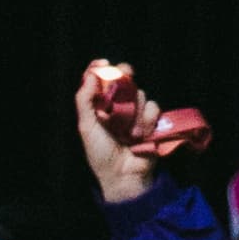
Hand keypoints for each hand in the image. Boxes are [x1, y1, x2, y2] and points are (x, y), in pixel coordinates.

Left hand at [75, 56, 207, 205]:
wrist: (123, 176)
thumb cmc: (100, 154)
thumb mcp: (86, 127)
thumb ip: (85, 100)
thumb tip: (90, 74)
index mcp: (99, 106)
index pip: (100, 79)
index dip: (101, 68)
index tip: (104, 63)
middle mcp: (118, 106)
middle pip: (124, 79)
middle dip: (125, 74)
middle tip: (126, 73)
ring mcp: (135, 113)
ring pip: (139, 93)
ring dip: (134, 111)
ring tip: (129, 133)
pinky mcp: (151, 121)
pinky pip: (152, 107)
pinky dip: (147, 120)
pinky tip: (141, 136)